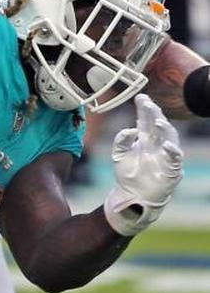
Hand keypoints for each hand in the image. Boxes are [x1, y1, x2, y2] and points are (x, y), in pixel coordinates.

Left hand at [103, 94, 183, 235]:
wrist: (132, 195)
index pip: (145, 121)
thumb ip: (121, 141)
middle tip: (148, 104)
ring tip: (158, 120)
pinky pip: (175, 158)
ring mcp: (164, 156)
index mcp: (144, 140)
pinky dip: (172, 151)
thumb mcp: (118, 155)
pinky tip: (167, 144)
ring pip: (170, 138)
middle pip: (158, 125)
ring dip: (165, 128)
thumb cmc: (128, 174)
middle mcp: (156, 145)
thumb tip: (130, 129)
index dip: (144, 109)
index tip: (140, 97)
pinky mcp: (171, 169)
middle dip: (154, 113)